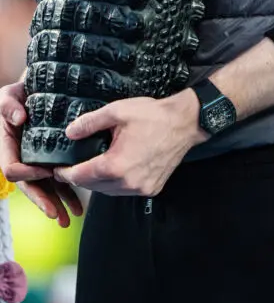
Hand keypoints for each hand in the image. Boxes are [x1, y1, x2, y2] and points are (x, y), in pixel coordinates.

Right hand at [0, 79, 82, 226]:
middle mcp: (22, 157)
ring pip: (46, 187)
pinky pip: (58, 179)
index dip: (27, 173)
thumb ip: (7, 105)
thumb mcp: (9, 94)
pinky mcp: (51, 160)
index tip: (45, 170)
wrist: (38, 89)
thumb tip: (18, 117)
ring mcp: (36, 161)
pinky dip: (68, 193)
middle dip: (42, 201)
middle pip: (30, 185)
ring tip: (69, 218)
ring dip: (57, 203)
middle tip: (55, 214)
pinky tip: (77, 206)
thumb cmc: (21, 92)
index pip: (12, 168)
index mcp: (8, 146)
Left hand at [52, 90, 205, 196]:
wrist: (186, 123)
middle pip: (93, 186)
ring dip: (99, 182)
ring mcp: (141, 188)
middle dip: (81, 177)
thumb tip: (70, 132)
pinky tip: (117, 169)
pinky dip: (117, 183)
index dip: (66, 173)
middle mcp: (127, 182)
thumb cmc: (155, 116)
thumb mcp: (117, 111)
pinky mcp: (152, 189)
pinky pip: (125, 191)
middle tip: (75, 165)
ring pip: (109, 191)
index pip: (80, 177)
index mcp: (115, 165)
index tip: (59, 169)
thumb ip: (90, 123)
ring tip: (95, 166)